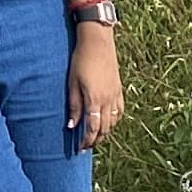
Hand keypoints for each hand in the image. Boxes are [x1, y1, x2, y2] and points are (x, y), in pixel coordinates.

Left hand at [66, 23, 122, 148]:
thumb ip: (74, 106)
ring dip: (104, 131)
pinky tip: (108, 121)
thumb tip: (72, 126)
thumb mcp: (72, 83)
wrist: (98, 42)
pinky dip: (114, 120)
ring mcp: (116, 95)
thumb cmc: (81, 60)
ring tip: (95, 136)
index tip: (79, 148)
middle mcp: (108, 100)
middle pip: (104, 128)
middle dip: (95, 140)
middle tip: (86, 146)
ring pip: (113, 122)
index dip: (86, 141)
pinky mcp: (119, 89)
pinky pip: (120, 111)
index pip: (92, 128)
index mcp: (95, 99)